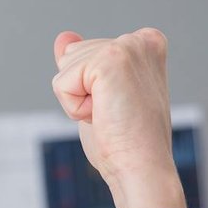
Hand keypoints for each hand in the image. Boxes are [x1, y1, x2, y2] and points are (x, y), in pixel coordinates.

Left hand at [51, 27, 186, 207]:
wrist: (142, 169)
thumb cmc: (125, 141)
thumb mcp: (100, 95)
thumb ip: (83, 63)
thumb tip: (63, 38)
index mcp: (146, 45)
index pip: (85, 52)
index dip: (90, 88)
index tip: (119, 108)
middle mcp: (140, 40)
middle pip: (72, 56)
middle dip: (82, 92)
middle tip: (114, 114)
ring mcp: (127, 47)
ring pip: (65, 69)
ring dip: (78, 101)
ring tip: (110, 115)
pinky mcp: (110, 60)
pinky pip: (62, 83)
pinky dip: (73, 108)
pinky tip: (103, 116)